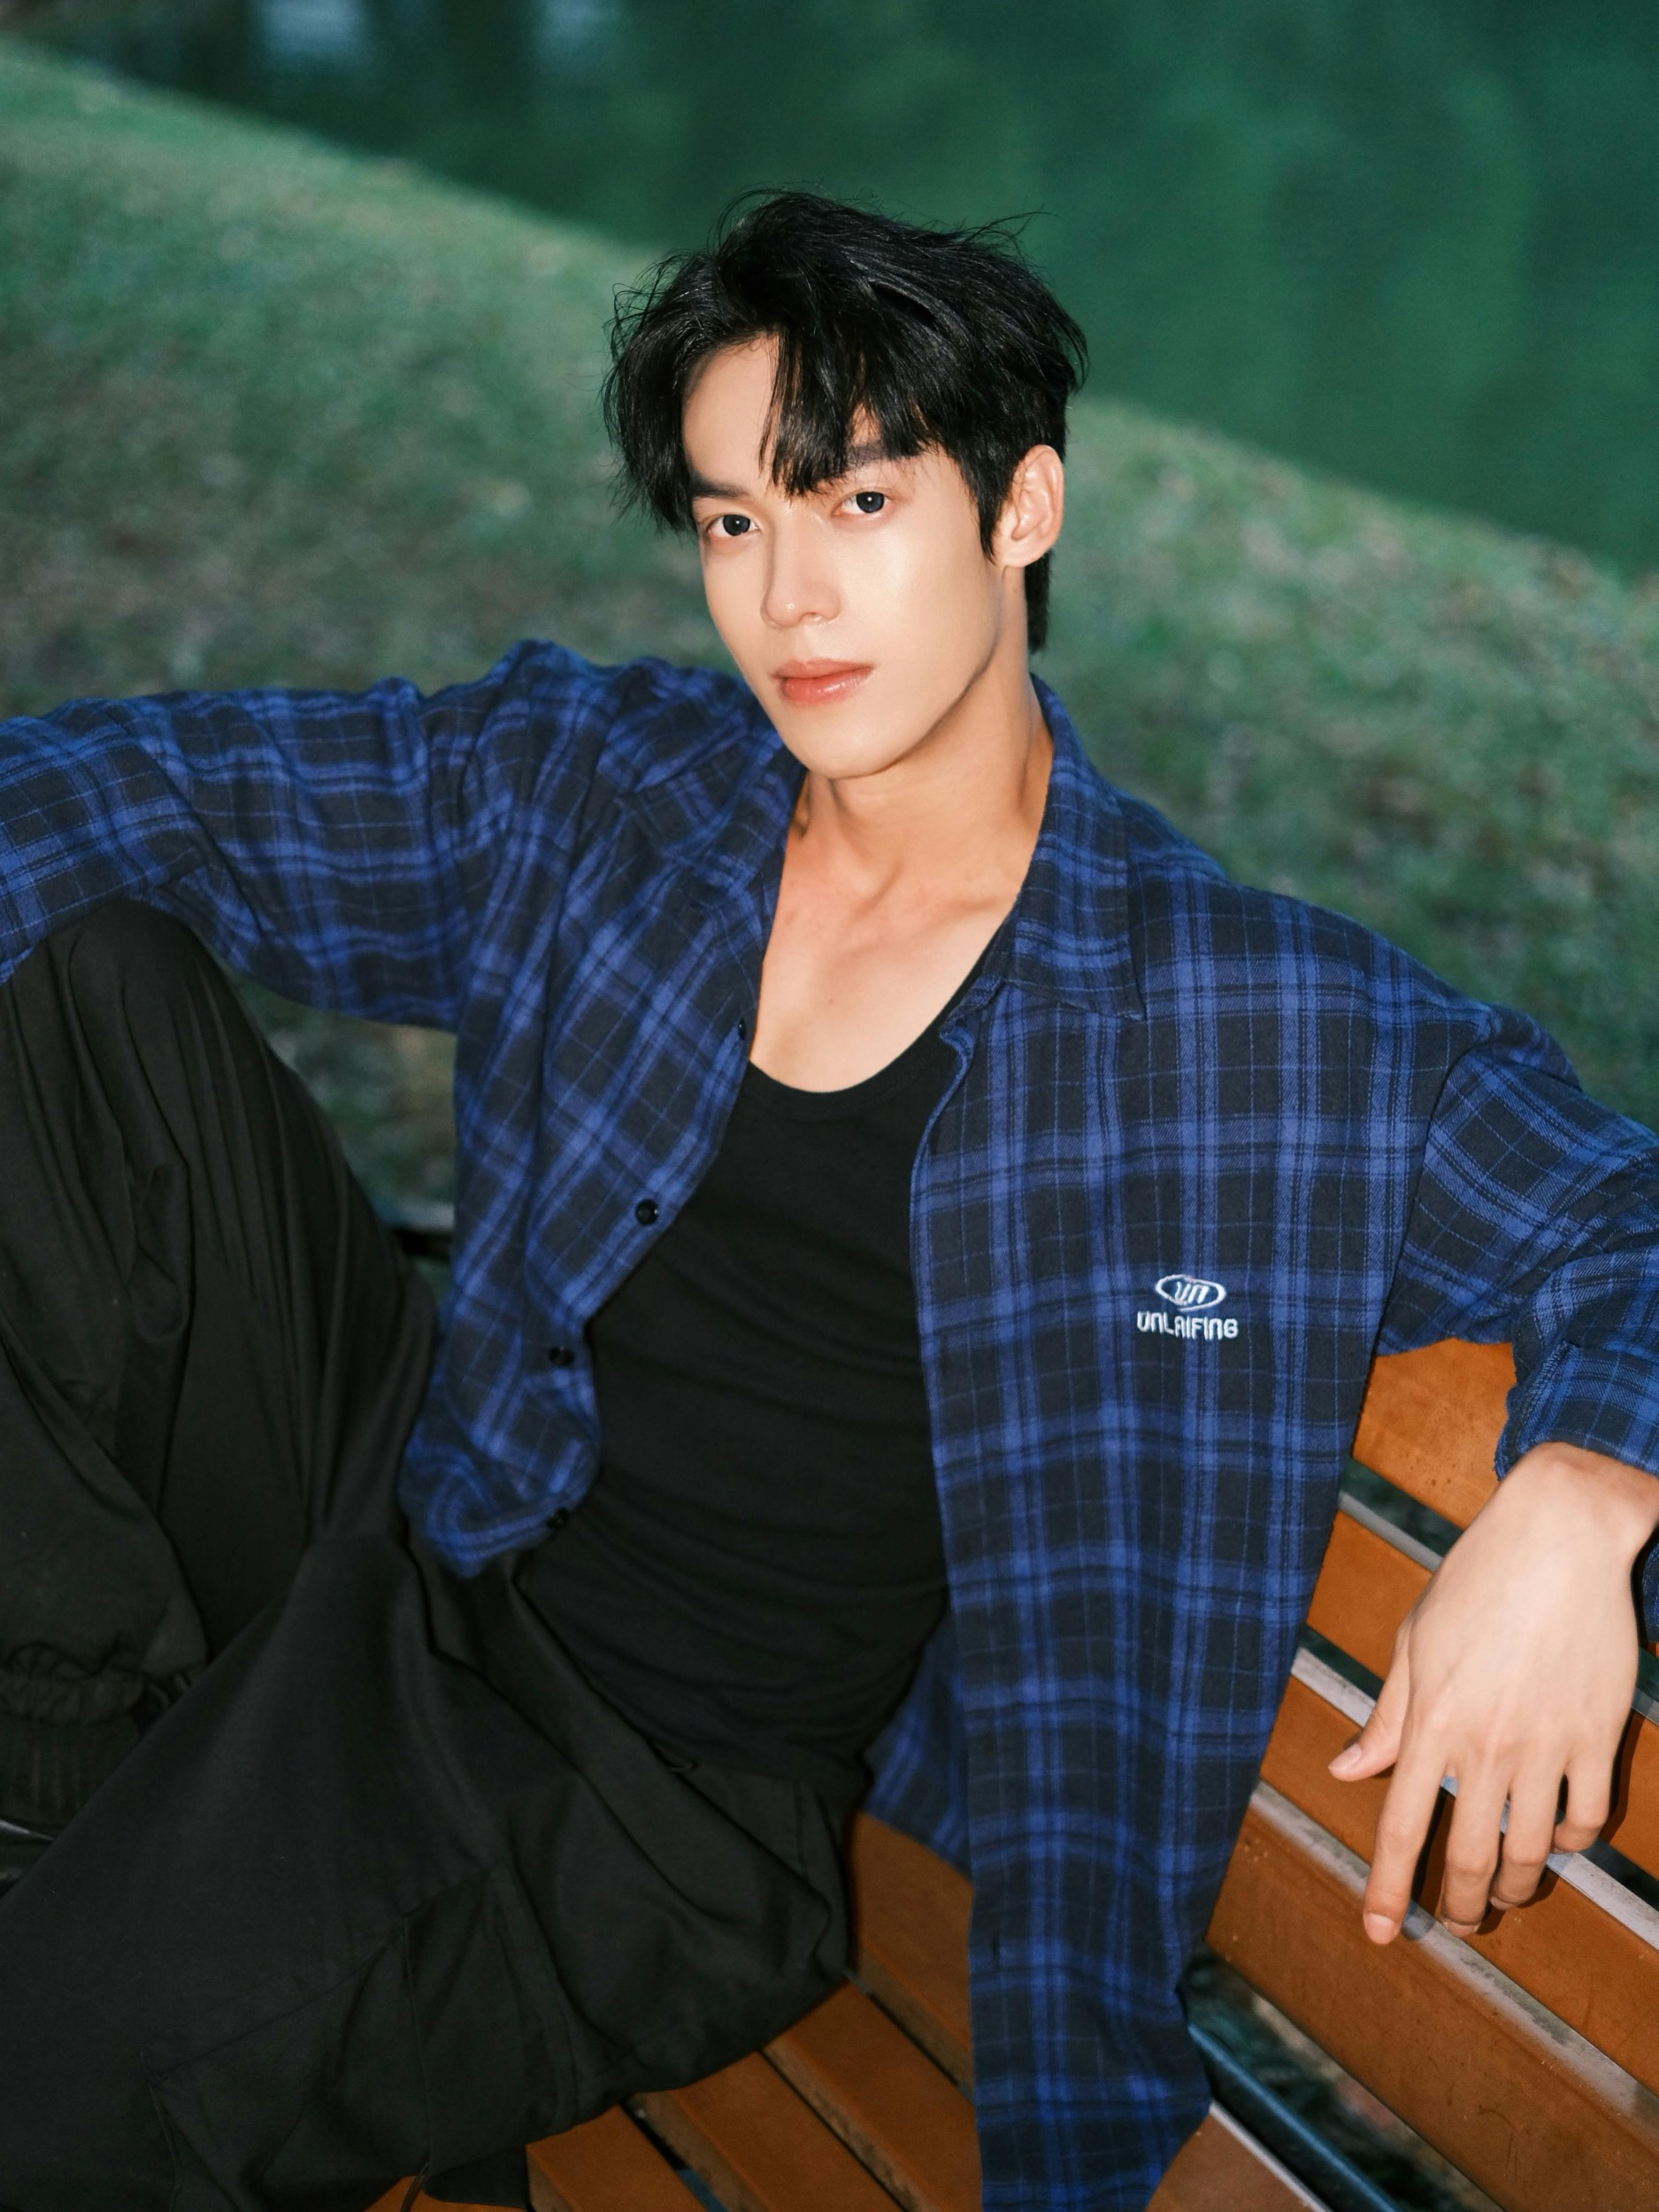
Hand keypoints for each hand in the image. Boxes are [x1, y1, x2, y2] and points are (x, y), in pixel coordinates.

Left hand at [1327, 1442, 1658, 1942]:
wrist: (1557, 1538)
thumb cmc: (1476, 1581)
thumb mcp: (1415, 1641)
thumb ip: (1386, 1716)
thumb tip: (1346, 1772)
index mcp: (1430, 1721)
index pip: (1401, 1826)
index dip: (1387, 1889)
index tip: (1379, 1932)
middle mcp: (1485, 1744)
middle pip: (1470, 1856)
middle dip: (1461, 1904)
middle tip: (1459, 1923)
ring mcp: (1545, 1744)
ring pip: (1532, 1851)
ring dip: (1519, 1886)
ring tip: (1510, 1894)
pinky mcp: (1594, 1736)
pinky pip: (1587, 1816)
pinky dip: (1574, 1840)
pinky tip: (1561, 1839)